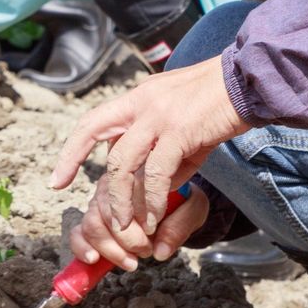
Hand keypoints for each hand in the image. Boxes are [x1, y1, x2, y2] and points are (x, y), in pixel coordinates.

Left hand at [50, 56, 249, 232]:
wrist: (249, 81)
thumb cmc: (217, 106)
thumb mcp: (181, 127)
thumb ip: (163, 154)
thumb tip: (154, 188)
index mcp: (137, 98)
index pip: (92, 122)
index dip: (71, 151)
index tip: (58, 180)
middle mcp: (141, 102)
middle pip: (99, 140)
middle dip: (83, 172)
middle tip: (85, 206)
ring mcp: (158, 115)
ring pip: (123, 162)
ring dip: (122, 200)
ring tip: (128, 226)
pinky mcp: (180, 130)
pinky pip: (157, 172)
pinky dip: (153, 198)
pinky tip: (156, 216)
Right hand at [67, 177, 210, 270]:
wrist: (178, 202)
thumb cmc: (183, 203)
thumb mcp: (192, 210)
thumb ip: (179, 226)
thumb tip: (160, 252)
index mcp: (132, 176)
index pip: (121, 199)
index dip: (134, 228)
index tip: (151, 244)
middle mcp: (111, 186)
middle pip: (104, 215)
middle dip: (125, 241)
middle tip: (145, 252)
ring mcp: (97, 203)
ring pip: (90, 225)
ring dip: (109, 248)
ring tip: (130, 261)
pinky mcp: (91, 220)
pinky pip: (77, 233)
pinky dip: (81, 247)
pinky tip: (93, 259)